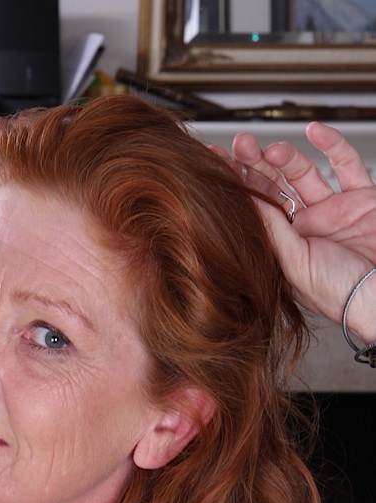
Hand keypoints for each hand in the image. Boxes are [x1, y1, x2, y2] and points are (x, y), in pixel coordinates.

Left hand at [225, 123, 375, 341]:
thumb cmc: (340, 293)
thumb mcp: (296, 264)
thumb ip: (273, 230)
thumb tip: (246, 200)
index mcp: (286, 245)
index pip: (257, 209)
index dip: (238, 185)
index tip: (217, 163)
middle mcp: (307, 226)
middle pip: (276, 186)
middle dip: (256, 164)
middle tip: (240, 145)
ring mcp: (334, 210)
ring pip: (305, 172)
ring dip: (287, 157)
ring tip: (273, 150)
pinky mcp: (361, 198)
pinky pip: (346, 164)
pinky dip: (332, 144)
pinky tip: (315, 132)